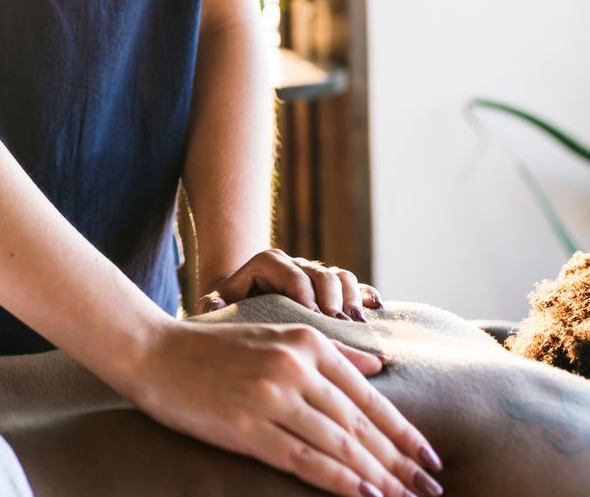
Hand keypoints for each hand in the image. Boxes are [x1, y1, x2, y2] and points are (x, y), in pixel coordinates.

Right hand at [120, 317, 441, 496]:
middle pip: (360, 424)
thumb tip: (376, 365)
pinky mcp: (247, 426)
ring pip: (339, 444)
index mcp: (307, 344)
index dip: (404, 433)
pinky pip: (304, 459)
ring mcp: (271, 396)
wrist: (152, 351)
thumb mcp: (276, 333)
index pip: (369, 397)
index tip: (430, 460)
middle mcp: (295, 366)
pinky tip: (364, 496)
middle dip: (400, 462)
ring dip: (377, 477)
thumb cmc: (212, 347)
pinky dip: (339, 481)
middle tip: (430, 490)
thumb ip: (330, 351)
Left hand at [199, 250, 383, 322]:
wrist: (242, 302)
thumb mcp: (216, 304)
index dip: (303, 295)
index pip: (291, 275)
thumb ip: (212, 304)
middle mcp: (297, 265)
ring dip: (352, 300)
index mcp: (269, 264)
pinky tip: (377, 310)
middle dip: (332, 299)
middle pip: (321, 275)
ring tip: (358, 324)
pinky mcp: (334, 290)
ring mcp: (317, 277)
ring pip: (341, 277)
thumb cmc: (229, 306)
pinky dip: (367, 295)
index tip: (311, 318)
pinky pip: (356, 286)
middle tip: (338, 324)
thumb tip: (214, 304)